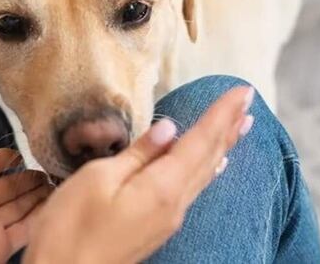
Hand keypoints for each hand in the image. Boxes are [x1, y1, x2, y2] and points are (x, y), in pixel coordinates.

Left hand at [0, 117, 50, 263]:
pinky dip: (41, 218)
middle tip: (53, 165)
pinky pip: (26, 230)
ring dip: (39, 194)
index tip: (28, 147)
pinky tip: (57, 205)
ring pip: (20, 206)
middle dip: (29, 175)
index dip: (6, 156)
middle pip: (9, 185)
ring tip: (61, 181)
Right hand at [24, 86, 254, 263]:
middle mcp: (174, 204)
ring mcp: (167, 219)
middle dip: (229, 126)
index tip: (243, 91)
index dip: (222, 114)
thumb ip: (137, 154)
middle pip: (209, 157)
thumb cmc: (70, 228)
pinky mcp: (157, 227)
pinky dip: (207, 168)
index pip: (200, 141)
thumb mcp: (98, 179)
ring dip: (223, 146)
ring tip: (241, 126)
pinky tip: (214, 165)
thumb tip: (169, 129)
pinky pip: (192, 189)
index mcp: (161, 187)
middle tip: (249, 101)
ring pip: (204, 174)